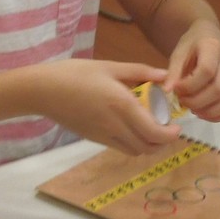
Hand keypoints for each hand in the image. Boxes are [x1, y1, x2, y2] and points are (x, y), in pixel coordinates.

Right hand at [34, 59, 181, 154]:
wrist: (42, 91)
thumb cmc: (74, 74)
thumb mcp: (108, 66)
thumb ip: (138, 72)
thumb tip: (164, 75)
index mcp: (122, 105)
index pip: (155, 132)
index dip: (171, 135)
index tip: (177, 127)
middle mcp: (116, 125)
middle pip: (148, 147)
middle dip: (163, 142)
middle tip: (166, 129)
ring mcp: (104, 135)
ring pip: (135, 151)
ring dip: (148, 145)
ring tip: (150, 130)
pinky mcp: (94, 139)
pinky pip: (120, 148)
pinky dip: (132, 144)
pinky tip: (129, 129)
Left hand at [163, 21, 219, 121]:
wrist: (207, 38)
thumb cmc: (191, 46)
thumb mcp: (178, 53)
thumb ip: (173, 72)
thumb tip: (167, 91)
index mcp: (213, 47)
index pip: (207, 70)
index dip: (190, 85)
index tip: (176, 89)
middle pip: (219, 88)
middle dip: (197, 101)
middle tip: (182, 101)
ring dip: (210, 111)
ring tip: (193, 110)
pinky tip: (203, 114)